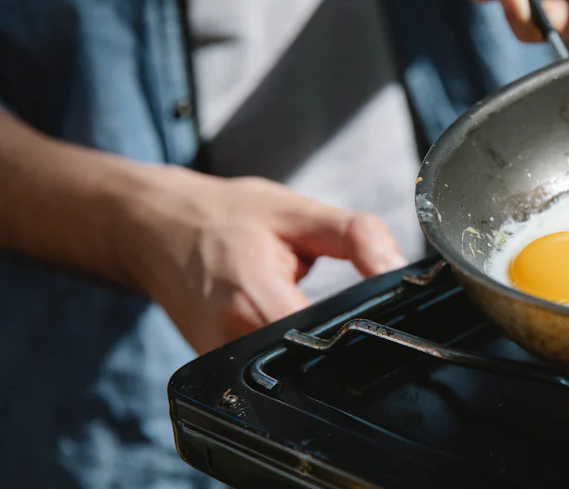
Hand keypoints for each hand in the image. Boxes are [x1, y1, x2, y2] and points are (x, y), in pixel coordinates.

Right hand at [126, 167, 403, 353]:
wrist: (153, 228)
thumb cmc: (224, 217)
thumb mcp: (297, 211)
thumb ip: (356, 237)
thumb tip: (399, 269)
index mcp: (251, 299)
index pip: (325, 337)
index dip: (360, 330)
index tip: (381, 314)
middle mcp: (229, 341)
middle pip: (311, 362)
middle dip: (341, 339)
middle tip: (352, 304)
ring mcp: (217, 363)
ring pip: (290, 373)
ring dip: (315, 347)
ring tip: (322, 311)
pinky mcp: (214, 372)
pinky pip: (267, 373)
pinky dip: (289, 351)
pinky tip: (296, 326)